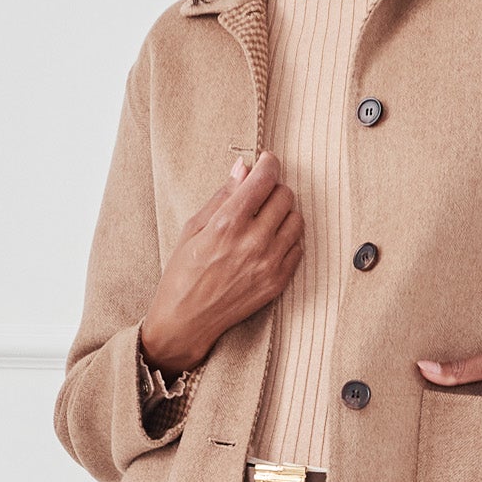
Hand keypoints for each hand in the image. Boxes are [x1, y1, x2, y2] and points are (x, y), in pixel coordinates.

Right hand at [139, 152, 303, 375]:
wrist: (187, 321)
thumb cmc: (183, 273)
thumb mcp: (193, 228)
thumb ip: (223, 196)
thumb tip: (243, 169)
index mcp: (228, 223)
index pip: (264, 179)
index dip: (268, 163)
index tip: (266, 161)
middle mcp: (253, 242)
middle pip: (285, 196)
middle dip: (274, 188)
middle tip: (260, 194)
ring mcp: (269, 264)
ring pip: (297, 220)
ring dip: (284, 212)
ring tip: (265, 218)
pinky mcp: (278, 282)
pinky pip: (298, 247)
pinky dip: (288, 238)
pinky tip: (270, 241)